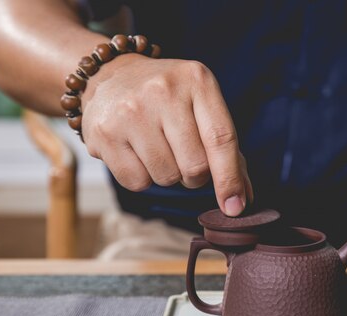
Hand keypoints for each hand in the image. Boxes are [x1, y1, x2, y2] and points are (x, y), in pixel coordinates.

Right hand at [81, 54, 252, 215]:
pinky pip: (136, 183)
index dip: (230, 179)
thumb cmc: (169, 99)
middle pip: (195, 166)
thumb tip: (241, 200)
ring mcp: (131, 111)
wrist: (113, 76)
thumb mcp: (203, 106)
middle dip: (195, 176)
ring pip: (166, 178)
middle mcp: (163, 91)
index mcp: (197, 81)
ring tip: (158, 148)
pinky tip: (137, 152)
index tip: (235, 207)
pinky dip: (143, 178)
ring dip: (168, 175)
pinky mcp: (105, 133)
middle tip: (184, 158)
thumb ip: (228, 151)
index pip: (221, 139)